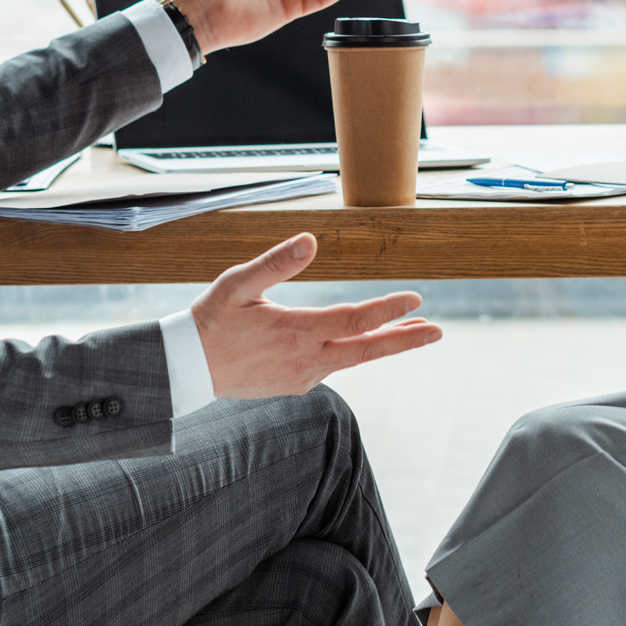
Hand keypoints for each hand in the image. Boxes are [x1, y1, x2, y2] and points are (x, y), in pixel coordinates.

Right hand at [191, 233, 441, 397]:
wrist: (187, 369)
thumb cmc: (210, 320)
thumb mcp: (237, 284)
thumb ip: (276, 263)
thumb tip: (311, 240)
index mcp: (296, 332)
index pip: (354, 320)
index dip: (388, 310)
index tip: (415, 299)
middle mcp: (305, 360)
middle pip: (367, 350)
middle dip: (405, 339)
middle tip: (437, 332)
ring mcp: (302, 376)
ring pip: (354, 359)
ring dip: (384, 345)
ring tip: (412, 333)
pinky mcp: (295, 384)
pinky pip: (333, 366)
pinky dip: (354, 353)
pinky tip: (361, 343)